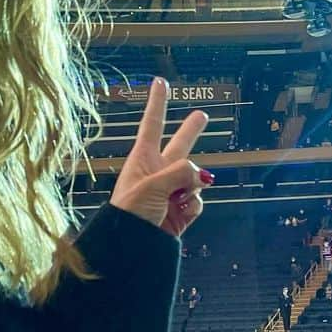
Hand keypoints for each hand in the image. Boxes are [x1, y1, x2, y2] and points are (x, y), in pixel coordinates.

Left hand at [110, 78, 210, 236]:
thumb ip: (181, 172)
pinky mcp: (181, 211)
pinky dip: (194, 205)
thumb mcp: (151, 184)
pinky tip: (181, 212)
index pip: (152, 124)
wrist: (131, 250)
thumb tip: (202, 176)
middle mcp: (158, 172)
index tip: (160, 82)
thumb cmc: (130, 213)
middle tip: (201, 116)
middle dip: (191, 131)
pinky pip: (198, 200)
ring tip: (178, 197)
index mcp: (142, 159)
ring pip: (195, 177)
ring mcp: (171, 191)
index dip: (158, 102)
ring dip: (193, 184)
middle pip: (180, 145)